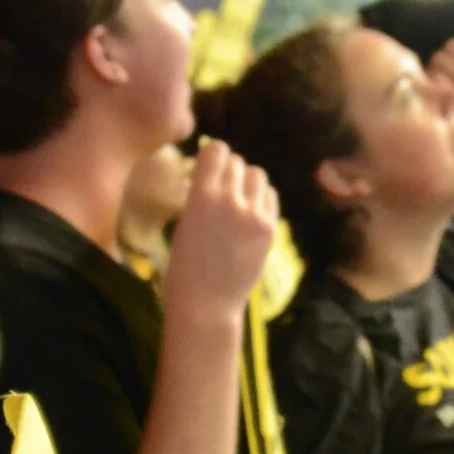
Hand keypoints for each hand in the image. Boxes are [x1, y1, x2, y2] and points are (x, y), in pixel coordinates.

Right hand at [160, 139, 277, 316]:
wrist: (207, 303)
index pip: (217, 150)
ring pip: (258, 175)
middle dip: (229, 171)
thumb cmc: (184, 267)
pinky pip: (270, 197)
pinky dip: (261, 199)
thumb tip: (211, 175)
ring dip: (247, 182)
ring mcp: (254, 214)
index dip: (213, 155)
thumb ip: (200, 195)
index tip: (210, 167)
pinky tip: (251, 213)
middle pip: (237, 162)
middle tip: (223, 189)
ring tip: (239, 199)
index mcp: (201, 195)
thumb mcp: (183, 222)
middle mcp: (230, 199)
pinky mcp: (270, 228)